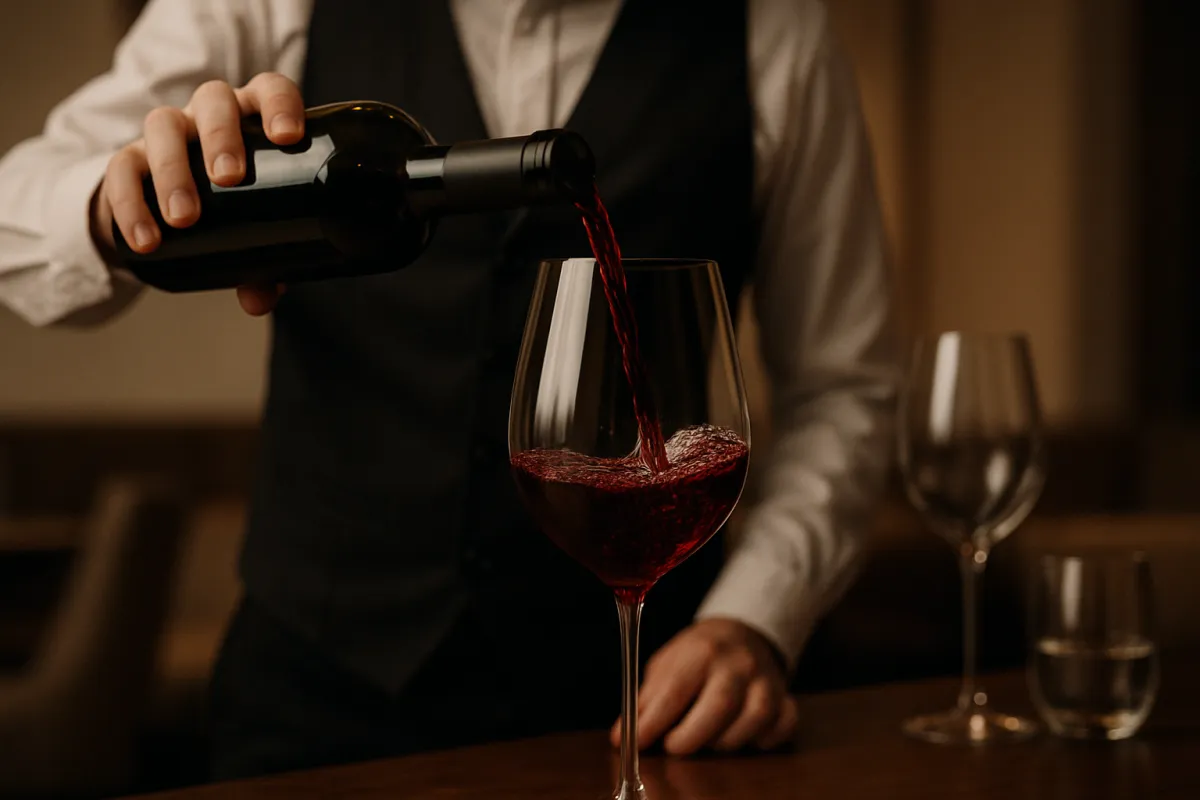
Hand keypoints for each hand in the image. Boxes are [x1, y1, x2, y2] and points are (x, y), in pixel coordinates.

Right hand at [91, 72, 304, 315]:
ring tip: (185, 218)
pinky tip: (146, 240)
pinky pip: (121, 169)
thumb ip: (262, 267)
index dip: (279, 104)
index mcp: (253, 120)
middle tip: (229, 177)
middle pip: (213, 100)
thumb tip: (259, 301)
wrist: (166, 216)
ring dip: (174, 169)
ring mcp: (167, 134)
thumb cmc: (231, 215)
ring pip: (163, 126)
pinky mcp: (128, 159)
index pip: (269, 90)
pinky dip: (131, 204)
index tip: (288, 136)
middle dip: (221, 135)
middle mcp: (208, 116)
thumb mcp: (252, 236)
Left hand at [610, 618, 798, 754]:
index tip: (637, 742)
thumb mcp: (667, 665)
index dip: (654, 721)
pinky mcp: (785, 697)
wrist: (741, 633)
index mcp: (702, 650)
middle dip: (691, 736)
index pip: (676, 689)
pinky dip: (766, 738)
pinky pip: (783, 724)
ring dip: (725, 741)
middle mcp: (738, 663)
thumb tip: (620, 735)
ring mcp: (766, 680)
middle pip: (719, 705)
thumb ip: (646, 700)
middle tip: (673, 747)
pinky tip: (746, 738)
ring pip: (753, 719)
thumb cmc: (697, 655)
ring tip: (706, 740)